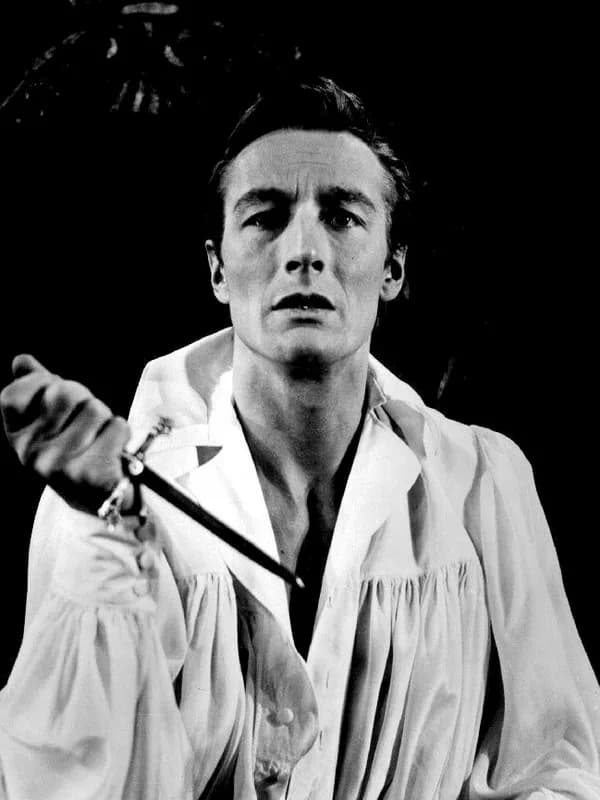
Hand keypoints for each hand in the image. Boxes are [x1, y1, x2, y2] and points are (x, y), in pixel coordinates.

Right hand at [0, 355, 131, 514]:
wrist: (101, 496)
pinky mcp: (90, 474)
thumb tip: (20, 360)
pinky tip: (113, 452)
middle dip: (82, 399)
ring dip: (105, 418)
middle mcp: (30, 454)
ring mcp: (58, 466)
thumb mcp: (52, 418)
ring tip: (99, 439)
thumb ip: (37, 388)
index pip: (13, 394)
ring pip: (94, 408)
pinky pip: (117, 426)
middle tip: (87, 423)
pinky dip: (121, 434)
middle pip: (63, 392)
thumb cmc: (76, 446)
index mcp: (17, 437)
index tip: (57, 395)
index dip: (40, 383)